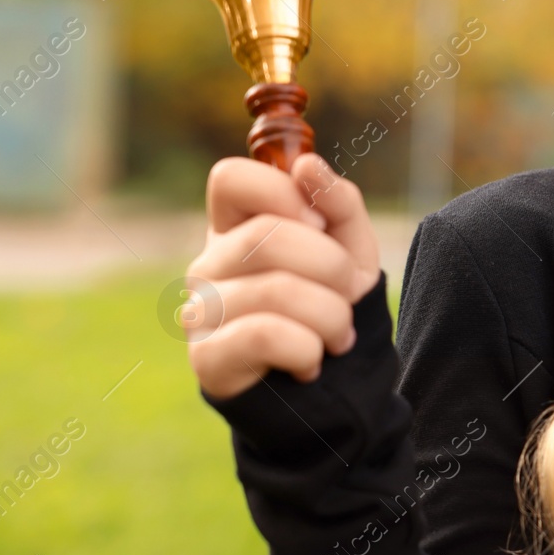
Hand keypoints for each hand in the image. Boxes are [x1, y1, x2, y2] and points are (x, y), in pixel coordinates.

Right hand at [185, 153, 380, 400]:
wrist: (335, 389)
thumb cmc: (334, 306)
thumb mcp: (352, 248)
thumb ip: (338, 201)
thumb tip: (307, 166)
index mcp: (236, 228)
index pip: (229, 178)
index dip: (281, 192)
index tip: (318, 223)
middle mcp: (208, 264)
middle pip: (266, 235)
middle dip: (331, 266)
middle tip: (346, 295)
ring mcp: (201, 312)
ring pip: (277, 289)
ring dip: (331, 316)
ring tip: (338, 335)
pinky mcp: (208, 360)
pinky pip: (267, 335)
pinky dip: (309, 349)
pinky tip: (312, 361)